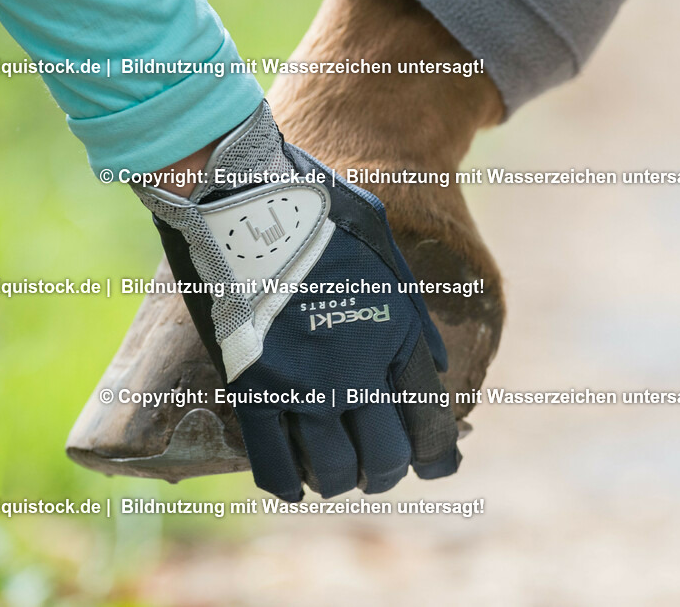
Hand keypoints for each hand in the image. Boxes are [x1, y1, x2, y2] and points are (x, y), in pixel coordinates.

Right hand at [134, 101, 458, 500]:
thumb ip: (409, 308)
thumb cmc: (313, 208)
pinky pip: (271, 461)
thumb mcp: (383, 244)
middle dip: (388, 471)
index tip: (438, 467)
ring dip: (342, 480)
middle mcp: (357, 369)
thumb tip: (432, 362)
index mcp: (397, 332)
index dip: (439, 454)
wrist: (239, 193)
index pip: (430, 417)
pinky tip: (295, 486)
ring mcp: (304, 384)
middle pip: (387, 456)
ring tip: (338, 473)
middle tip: (379, 469)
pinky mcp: (251, 389)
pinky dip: (287, 483)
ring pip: (334, 469)